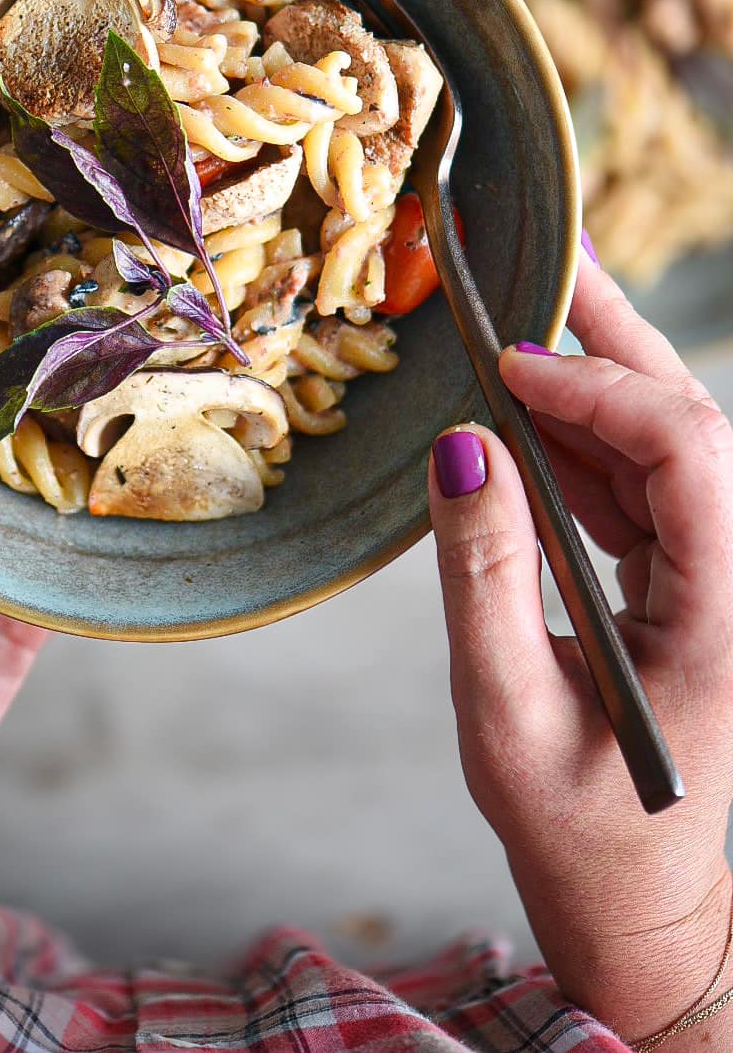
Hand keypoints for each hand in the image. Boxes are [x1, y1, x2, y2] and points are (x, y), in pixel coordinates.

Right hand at [427, 249, 732, 1044]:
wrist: (649, 918)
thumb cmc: (580, 838)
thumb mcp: (507, 717)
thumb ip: (484, 576)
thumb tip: (462, 446)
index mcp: (729, 614)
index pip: (688, 455)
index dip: (599, 391)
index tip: (505, 364)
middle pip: (689, 423)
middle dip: (609, 335)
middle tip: (538, 251)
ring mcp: (721, 580)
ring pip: (664, 446)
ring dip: (590, 381)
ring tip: (518, 310)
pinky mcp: (690, 587)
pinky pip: (640, 490)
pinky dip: (580, 444)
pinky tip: (525, 413)